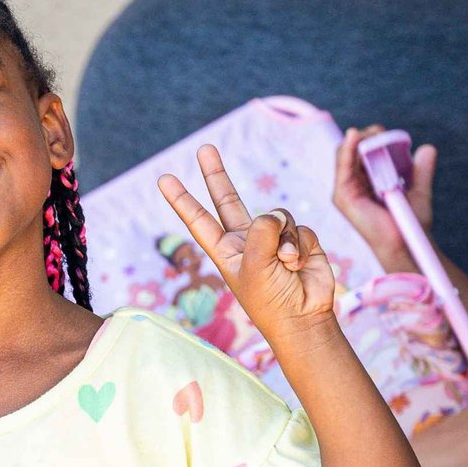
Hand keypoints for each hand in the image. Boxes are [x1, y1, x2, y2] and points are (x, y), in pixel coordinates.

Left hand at [159, 145, 338, 328]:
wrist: (304, 318)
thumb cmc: (271, 301)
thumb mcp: (254, 267)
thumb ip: (260, 232)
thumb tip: (274, 214)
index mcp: (225, 251)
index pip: (198, 220)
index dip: (182, 200)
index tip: (164, 179)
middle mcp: (246, 241)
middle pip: (228, 200)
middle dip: (216, 174)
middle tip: (204, 148)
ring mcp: (273, 239)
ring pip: (277, 216)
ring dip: (284, 239)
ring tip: (286, 264)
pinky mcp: (299, 239)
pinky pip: (299, 227)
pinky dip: (301, 245)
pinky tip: (299, 265)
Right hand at [331, 127, 435, 271]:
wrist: (405, 243)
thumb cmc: (409, 223)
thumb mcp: (418, 190)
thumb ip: (421, 170)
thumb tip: (428, 147)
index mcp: (366, 182)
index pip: (364, 151)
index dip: (375, 138)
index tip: (390, 136)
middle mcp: (353, 185)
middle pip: (353, 149)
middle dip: (368, 136)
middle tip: (383, 133)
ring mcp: (346, 190)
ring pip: (345, 153)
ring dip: (360, 138)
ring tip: (376, 134)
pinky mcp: (343, 196)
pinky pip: (342, 166)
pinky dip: (347, 149)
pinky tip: (355, 135)